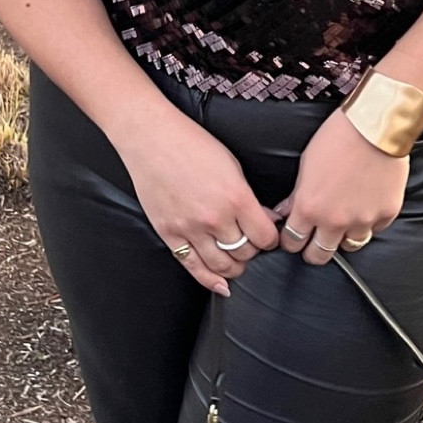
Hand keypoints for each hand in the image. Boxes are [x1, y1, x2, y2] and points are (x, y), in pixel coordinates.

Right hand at [116, 102, 280, 294]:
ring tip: (236, 259)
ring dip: (234, 267)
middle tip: (250, 243)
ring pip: (222, 266)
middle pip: (246, 253)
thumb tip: (266, 221)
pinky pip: (193, 267)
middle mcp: (214, 217)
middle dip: (253, 251)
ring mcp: (190, 228)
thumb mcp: (232, 166)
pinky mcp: (169, 234)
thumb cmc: (192, 144)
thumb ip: (249, 198)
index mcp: (235, 197)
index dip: (271, 239)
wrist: (151, 138)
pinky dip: (210, 280)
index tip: (267, 235)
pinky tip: (220, 284)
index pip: (265, 237)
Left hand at [270, 110, 409, 263]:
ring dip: (344, 237)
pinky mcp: (386, 214)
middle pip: (319, 255)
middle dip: (313, 250)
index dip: (292, 241)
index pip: (293, 242)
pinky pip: (374, 230)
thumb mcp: (306, 164)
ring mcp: (363, 220)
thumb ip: (296, 196)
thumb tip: (287, 212)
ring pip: (349, 246)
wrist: (375, 126)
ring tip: (344, 222)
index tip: (294, 237)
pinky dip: (369, 223)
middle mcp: (335, 221)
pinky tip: (366, 206)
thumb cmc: (338, 138)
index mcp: (309, 208)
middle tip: (315, 240)